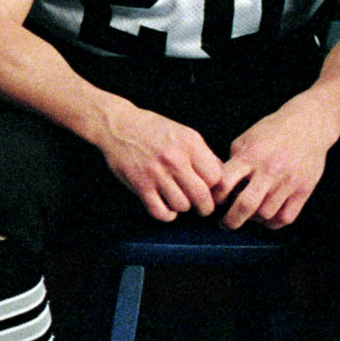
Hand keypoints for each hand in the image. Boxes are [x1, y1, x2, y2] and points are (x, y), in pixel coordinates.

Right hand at [92, 102, 223, 221]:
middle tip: (202, 206)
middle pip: (202, 196)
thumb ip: (203, 154)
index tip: (209, 189)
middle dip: (205, 206)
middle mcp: (175, 159)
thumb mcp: (184, 134)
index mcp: (190, 144)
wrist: (118, 126)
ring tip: (178, 199)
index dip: (215, 186)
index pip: (216, 177)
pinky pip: (160, 212)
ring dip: (183, 206)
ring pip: (182, 205)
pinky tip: (166, 207)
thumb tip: (221, 178)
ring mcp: (156, 173)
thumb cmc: (154, 130)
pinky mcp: (140, 185)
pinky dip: (166, 214)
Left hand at [214, 100, 338, 229]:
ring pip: (265, 214)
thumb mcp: (245, 140)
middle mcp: (269, 170)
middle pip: (245, 205)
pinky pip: (286, 217)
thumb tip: (217, 188)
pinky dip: (273, 222)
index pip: (224, 183)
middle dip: (230, 220)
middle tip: (225, 224)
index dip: (215, 197)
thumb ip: (232, 164)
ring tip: (249, 214)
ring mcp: (289, 181)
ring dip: (253, 219)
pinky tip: (267, 216)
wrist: (309, 125)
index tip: (214, 201)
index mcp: (250, 156)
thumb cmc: (271, 132)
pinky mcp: (305, 189)